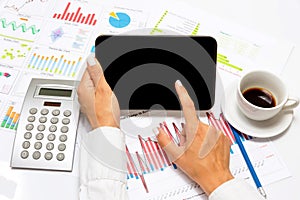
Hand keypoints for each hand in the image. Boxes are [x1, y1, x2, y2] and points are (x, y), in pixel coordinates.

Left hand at [77, 55, 119, 128]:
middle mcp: (82, 94)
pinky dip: (102, 92)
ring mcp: (87, 101)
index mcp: (82, 88)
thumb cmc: (106, 112)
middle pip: (91, 77)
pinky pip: (96, 94)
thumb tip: (91, 59)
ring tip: (108, 89)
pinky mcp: (93, 106)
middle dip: (100, 76)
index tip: (104, 68)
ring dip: (101, 85)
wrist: (108, 128)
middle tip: (107, 81)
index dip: (98, 66)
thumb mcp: (103, 88)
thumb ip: (96, 72)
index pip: (88, 69)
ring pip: (94, 86)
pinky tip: (108, 96)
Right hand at [156, 80, 232, 194]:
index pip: (187, 106)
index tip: (179, 84)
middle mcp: (207, 128)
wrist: (216, 178)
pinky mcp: (223, 137)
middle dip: (188, 133)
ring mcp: (217, 133)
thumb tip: (158, 131)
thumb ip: (164, 140)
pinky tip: (207, 151)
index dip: (182, 93)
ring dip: (198, 138)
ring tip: (199, 152)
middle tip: (189, 148)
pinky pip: (212, 134)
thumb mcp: (176, 156)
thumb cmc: (199, 169)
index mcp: (194, 130)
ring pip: (202, 130)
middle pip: (192, 124)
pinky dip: (208, 141)